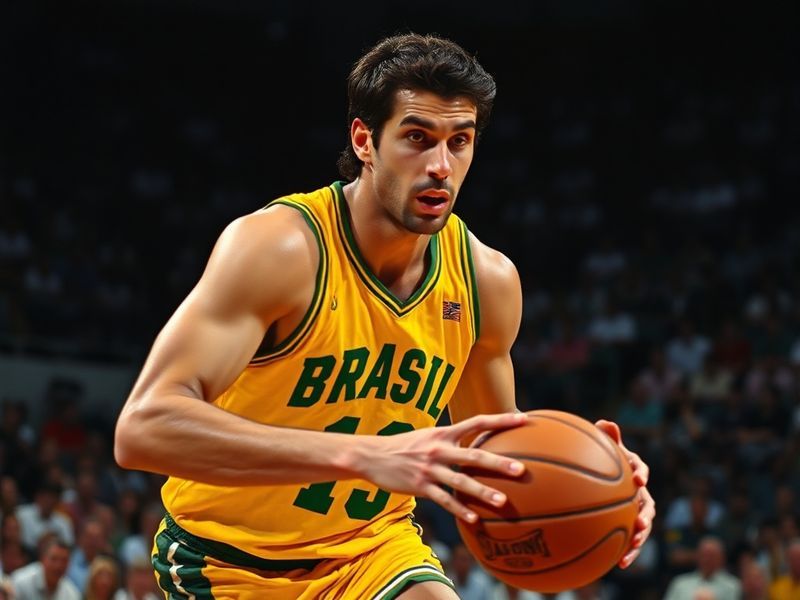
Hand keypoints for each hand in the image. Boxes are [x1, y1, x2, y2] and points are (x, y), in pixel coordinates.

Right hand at [357, 412, 527, 522]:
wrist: (371, 454)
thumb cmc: (405, 446)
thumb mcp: (428, 436)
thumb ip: (451, 439)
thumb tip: (477, 442)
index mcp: (444, 433)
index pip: (477, 422)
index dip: (501, 420)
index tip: (524, 419)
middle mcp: (439, 449)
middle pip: (474, 455)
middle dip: (499, 463)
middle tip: (521, 470)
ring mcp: (429, 468)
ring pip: (461, 481)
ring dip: (484, 492)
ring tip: (503, 502)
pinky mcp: (420, 486)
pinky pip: (444, 500)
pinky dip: (460, 510)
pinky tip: (475, 520)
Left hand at [595, 419, 655, 568]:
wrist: (597, 477)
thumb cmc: (600, 458)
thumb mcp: (603, 447)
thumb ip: (606, 437)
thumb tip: (605, 422)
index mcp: (632, 469)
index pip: (639, 468)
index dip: (640, 473)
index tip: (637, 479)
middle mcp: (638, 491)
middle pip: (647, 503)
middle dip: (646, 514)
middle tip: (641, 522)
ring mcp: (634, 509)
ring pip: (643, 525)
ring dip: (640, 537)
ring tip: (633, 546)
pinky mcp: (628, 526)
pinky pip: (630, 539)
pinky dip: (629, 552)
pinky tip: (620, 564)